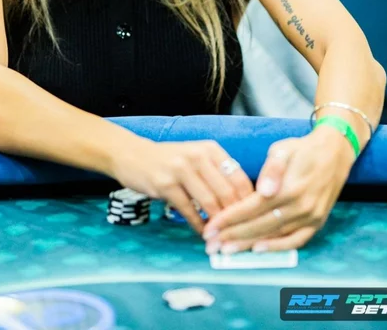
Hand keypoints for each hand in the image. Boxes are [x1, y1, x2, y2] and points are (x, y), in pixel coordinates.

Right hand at [111, 138, 253, 233]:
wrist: (133, 155)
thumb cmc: (170, 160)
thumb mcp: (196, 157)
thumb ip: (217, 174)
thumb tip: (244, 201)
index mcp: (210, 149)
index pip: (239, 177)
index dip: (249, 201)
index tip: (253, 219)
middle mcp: (198, 156)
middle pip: (227, 191)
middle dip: (236, 216)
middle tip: (241, 233)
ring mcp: (181, 169)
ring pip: (209, 202)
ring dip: (218, 223)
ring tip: (224, 237)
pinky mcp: (165, 184)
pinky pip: (188, 210)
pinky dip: (199, 225)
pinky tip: (204, 233)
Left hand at [202, 128, 354, 252]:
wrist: (335, 153)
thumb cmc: (302, 149)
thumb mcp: (283, 149)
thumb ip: (272, 169)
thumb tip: (263, 190)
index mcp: (288, 188)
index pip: (251, 208)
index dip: (229, 219)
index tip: (211, 228)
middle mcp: (300, 207)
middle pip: (259, 226)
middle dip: (233, 236)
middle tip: (211, 244)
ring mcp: (310, 217)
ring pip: (274, 236)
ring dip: (249, 245)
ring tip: (227, 250)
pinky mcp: (317, 222)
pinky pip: (296, 241)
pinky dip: (277, 248)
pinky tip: (258, 251)